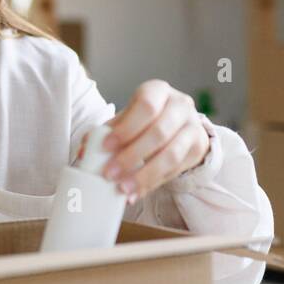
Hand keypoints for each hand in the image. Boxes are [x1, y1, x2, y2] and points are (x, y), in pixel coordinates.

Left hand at [100, 80, 210, 201]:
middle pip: (159, 133)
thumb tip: (85, 151)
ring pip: (171, 155)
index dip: (126, 128)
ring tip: (124, 188)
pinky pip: (175, 170)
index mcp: (159, 91)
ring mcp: (193, 127)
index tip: (105, 147)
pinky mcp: (198, 149)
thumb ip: (108, 131)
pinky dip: (153, 183)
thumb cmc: (146, 119)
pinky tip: (137, 191)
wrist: (180, 125)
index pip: (146, 107)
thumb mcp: (129, 117)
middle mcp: (180, 105)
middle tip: (110, 173)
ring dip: (144, 175)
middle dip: (132, 156)